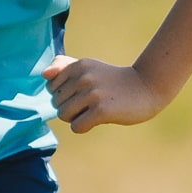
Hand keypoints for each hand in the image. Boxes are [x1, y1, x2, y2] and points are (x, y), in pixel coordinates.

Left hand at [39, 55, 165, 133]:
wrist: (147, 87)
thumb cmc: (115, 81)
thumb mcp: (90, 67)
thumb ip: (64, 67)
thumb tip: (44, 75)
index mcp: (78, 65)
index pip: (51, 88)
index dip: (65, 95)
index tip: (83, 93)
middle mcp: (84, 77)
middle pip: (57, 103)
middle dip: (71, 108)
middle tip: (92, 103)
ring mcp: (92, 94)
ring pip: (64, 115)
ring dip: (77, 118)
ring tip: (94, 111)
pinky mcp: (101, 110)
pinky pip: (76, 127)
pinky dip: (85, 127)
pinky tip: (99, 119)